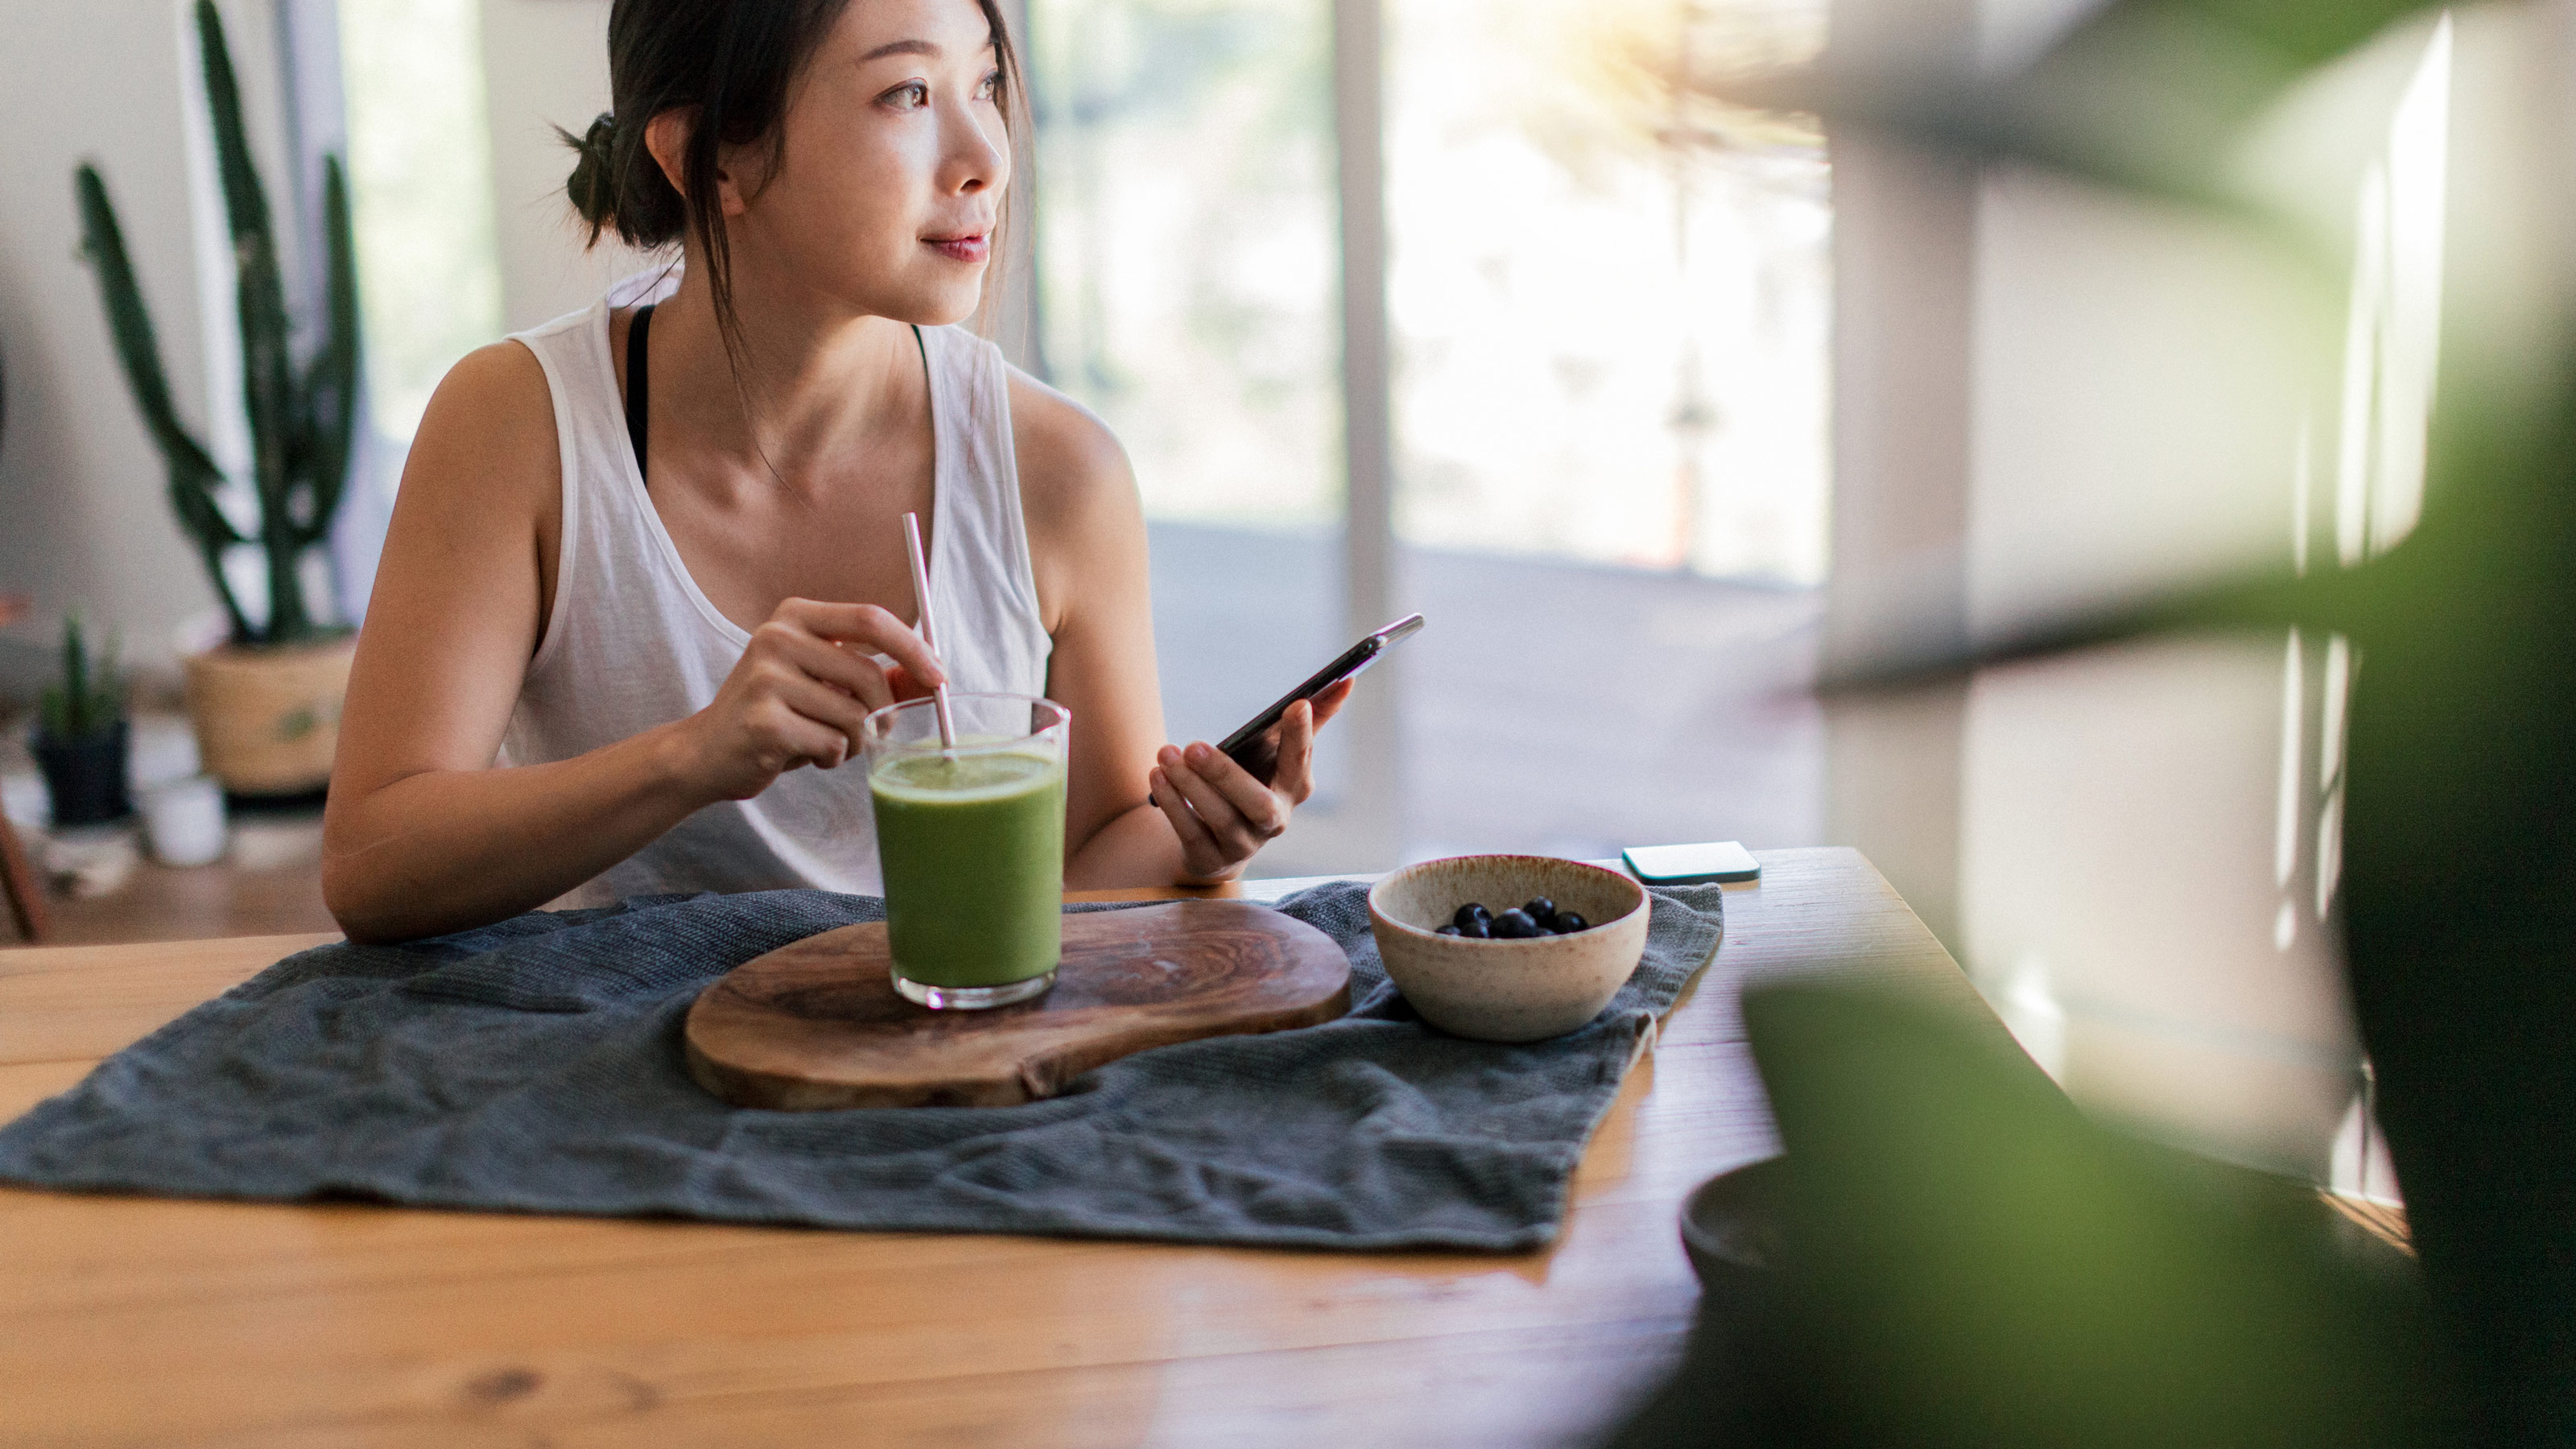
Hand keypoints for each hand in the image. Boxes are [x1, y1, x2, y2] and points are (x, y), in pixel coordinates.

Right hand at [670, 598, 944, 801]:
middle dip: (885, 713)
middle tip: (876, 731)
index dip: (913, 648)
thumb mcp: (825, 684)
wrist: (707, 752)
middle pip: (869, 674)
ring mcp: (766, 679)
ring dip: (855, 741)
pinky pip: (833, 744)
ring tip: (824, 742)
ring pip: (855, 716)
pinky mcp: (764, 722)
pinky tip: (802, 754)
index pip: (870, 619)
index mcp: (795, 617)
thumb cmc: (777, 714)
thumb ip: (877, 675)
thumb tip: (932, 677)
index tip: (939, 677)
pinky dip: (831, 758)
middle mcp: (776, 638)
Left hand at [1148, 679, 1352, 882]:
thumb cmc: (1254, 781)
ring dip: (1191, 785)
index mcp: (1294, 789)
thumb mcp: (1277, 751)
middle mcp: (1273, 821)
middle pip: (1258, 803)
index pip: (1300, 764)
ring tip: (1167, 753)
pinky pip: (1191, 833)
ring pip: (1220, 818)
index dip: (1302, 737)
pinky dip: (1173, 804)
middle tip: (1195, 745)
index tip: (1297, 704)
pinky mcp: (1210, 858)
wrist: (1219, 840)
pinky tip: (1157, 775)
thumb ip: (1310, 719)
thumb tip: (1345, 680)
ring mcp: (1243, 844)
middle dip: (1226, 775)